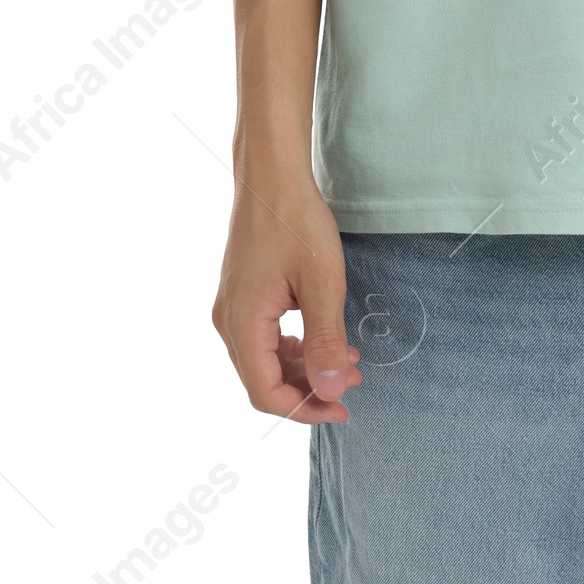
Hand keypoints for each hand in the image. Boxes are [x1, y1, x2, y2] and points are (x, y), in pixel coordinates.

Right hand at [212, 172, 362, 422]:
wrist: (272, 175)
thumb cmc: (297, 222)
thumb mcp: (322, 283)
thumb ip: (325, 341)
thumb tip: (328, 392)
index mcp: (242, 323)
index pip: (265, 392)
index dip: (303, 409)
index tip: (341, 407)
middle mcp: (229, 320)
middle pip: (264, 378)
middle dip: (309, 386)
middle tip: (353, 379)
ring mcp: (233, 305)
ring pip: (265, 357)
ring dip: (304, 365)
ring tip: (347, 359)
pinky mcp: (243, 292)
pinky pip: (264, 335)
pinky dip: (294, 344)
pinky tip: (324, 336)